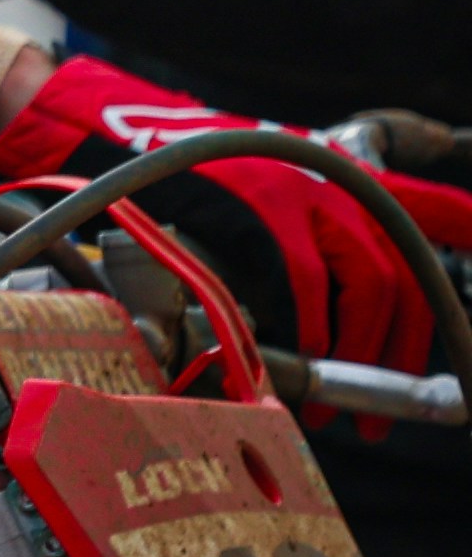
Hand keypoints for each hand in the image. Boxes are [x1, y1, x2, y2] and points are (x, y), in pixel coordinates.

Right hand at [0, 58, 471, 377]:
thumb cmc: (187, 182)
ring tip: (344, 409)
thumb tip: (355, 316)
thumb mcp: (271, 192)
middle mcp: (341, 178)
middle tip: (388, 403)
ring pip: (374, 288)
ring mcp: (310, 192)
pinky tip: (300, 364)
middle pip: (409, 276)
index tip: (471, 332)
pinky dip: (317, 335)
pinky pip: (315, 290)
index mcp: (347, 171)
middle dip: (406, 353)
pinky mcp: (271, 212)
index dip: (469, 239)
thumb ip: (317, 238)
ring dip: (367, 358)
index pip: (438, 210)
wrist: (119, 148)